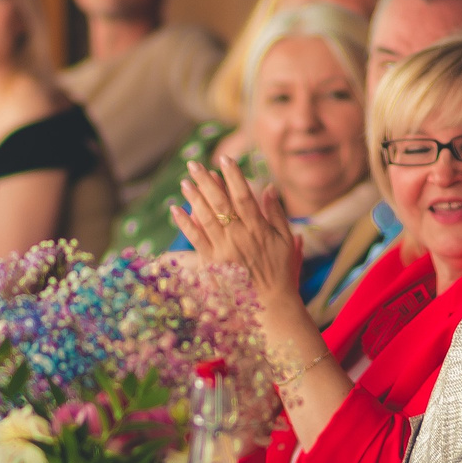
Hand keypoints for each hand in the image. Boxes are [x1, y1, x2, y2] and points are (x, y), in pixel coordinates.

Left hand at [175, 156, 302, 310]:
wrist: (270, 303)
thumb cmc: (281, 271)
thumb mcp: (285, 240)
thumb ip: (277, 213)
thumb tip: (269, 188)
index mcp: (259, 228)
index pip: (244, 196)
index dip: (234, 176)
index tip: (226, 159)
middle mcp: (240, 236)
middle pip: (221, 203)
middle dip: (207, 181)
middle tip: (194, 164)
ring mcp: (225, 249)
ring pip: (206, 218)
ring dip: (194, 198)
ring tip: (185, 181)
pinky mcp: (213, 263)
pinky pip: (196, 240)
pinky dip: (185, 224)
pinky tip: (175, 209)